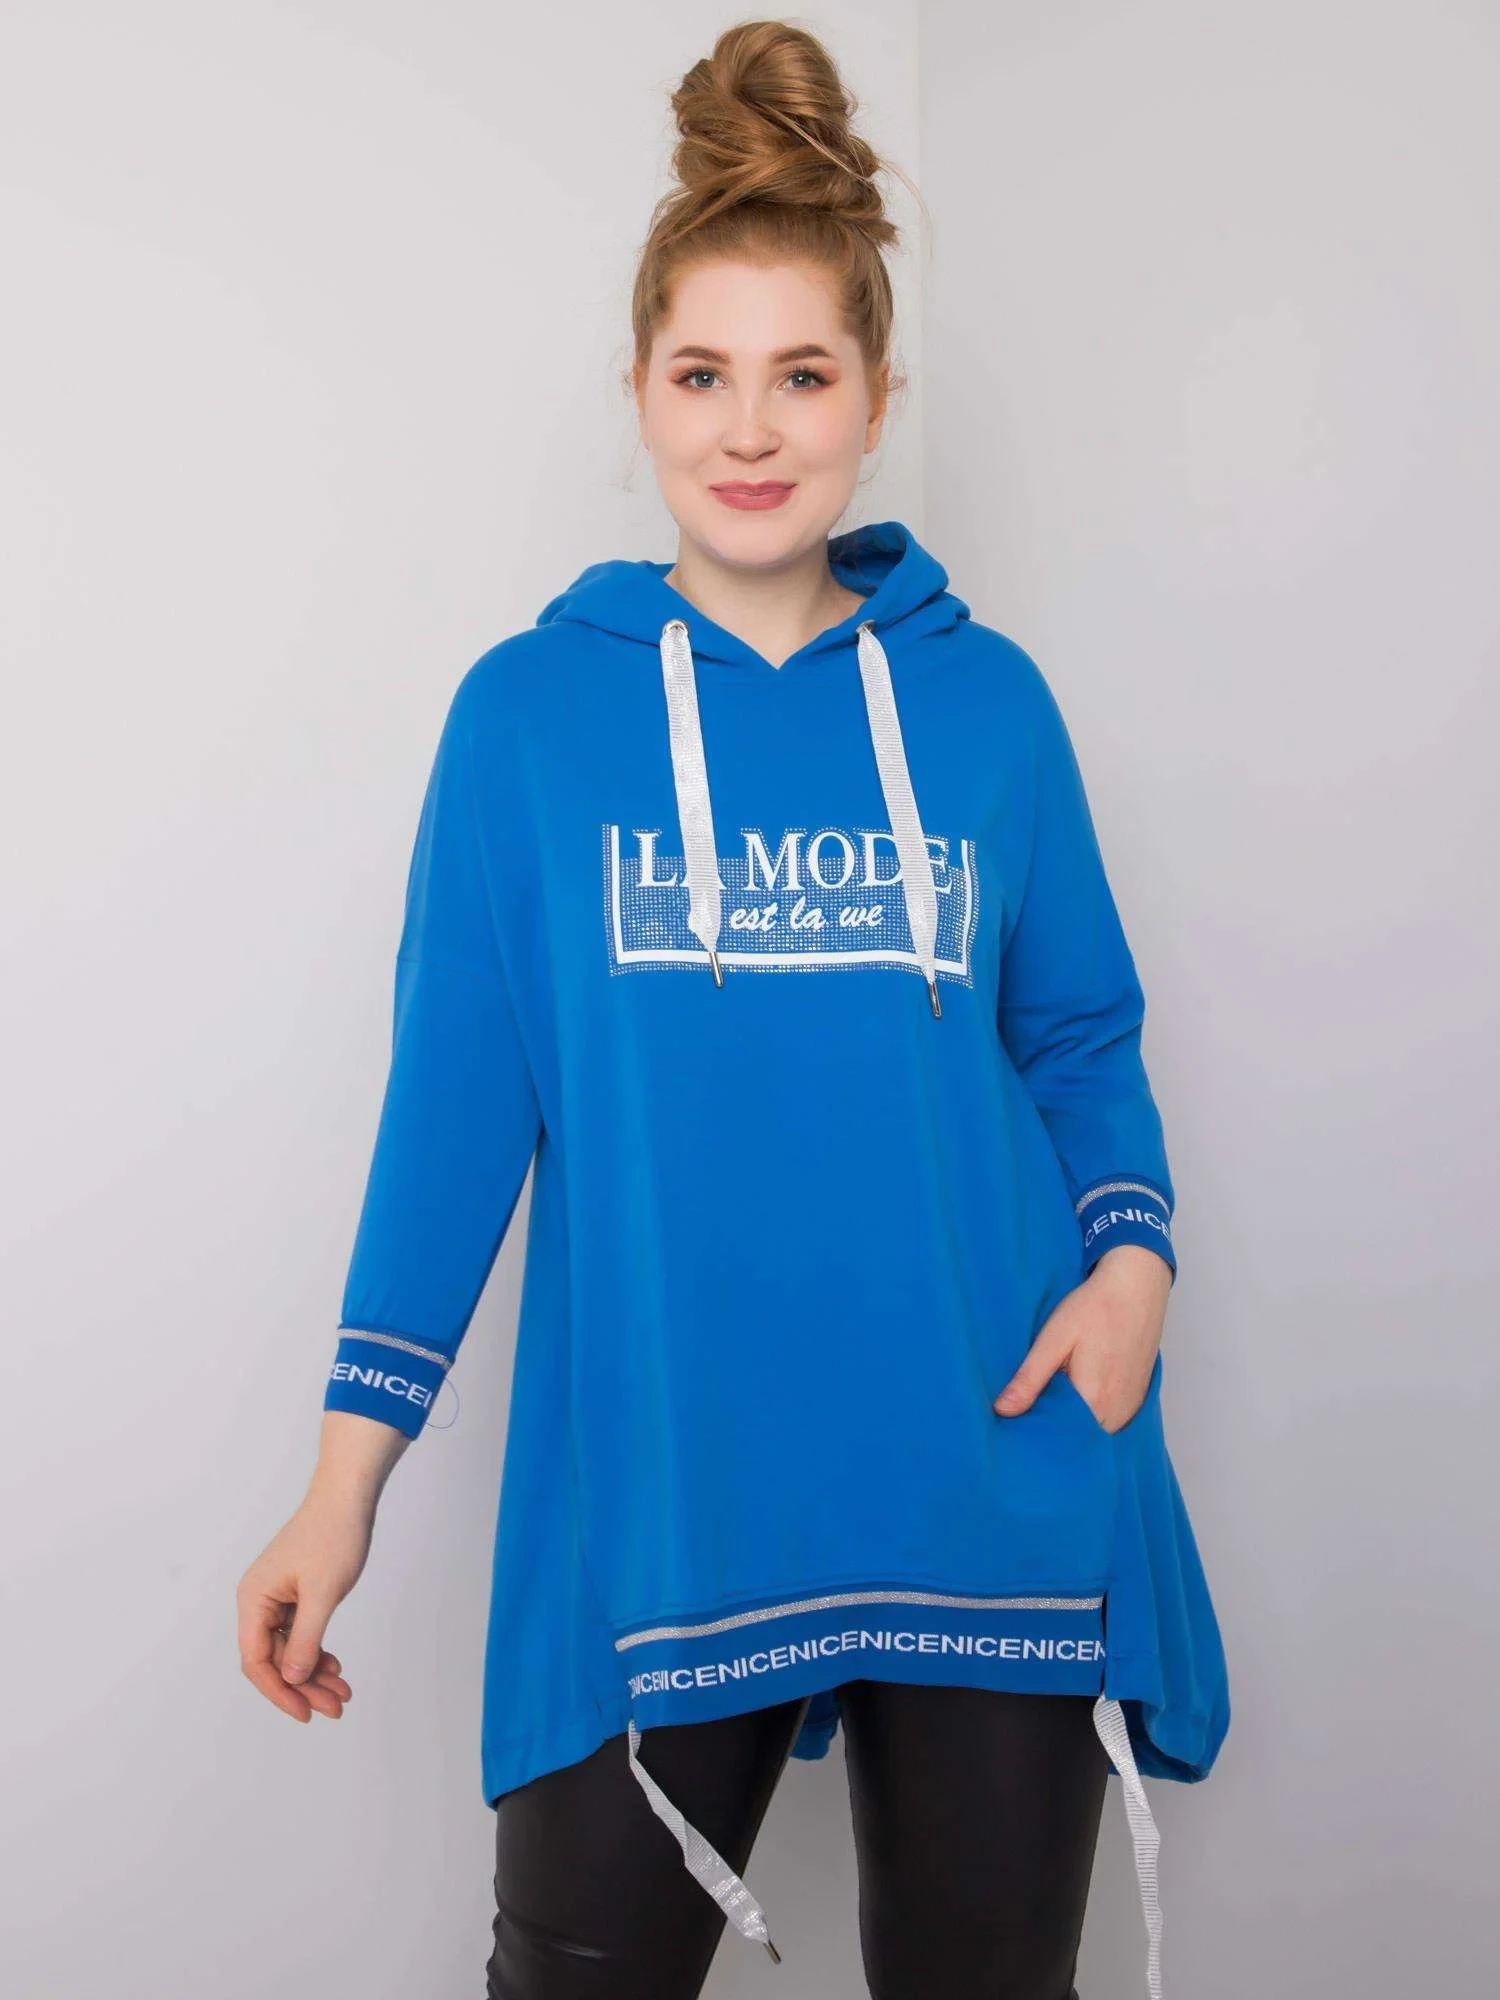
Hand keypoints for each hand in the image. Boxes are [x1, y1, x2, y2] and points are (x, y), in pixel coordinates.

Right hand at [236, 1484, 372, 1722]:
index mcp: (254, 1600)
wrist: (348, 1497)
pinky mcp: (295, 1593)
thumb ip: (306, 1640)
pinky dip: (317, 1651)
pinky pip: (300, 1633)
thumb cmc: (333, 1536)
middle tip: (336, 1708)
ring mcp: (277, 1598)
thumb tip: (290, 1679)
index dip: (279, 1691)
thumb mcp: (322, 1594)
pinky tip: (335, 1667)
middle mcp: (258, 1601)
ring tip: (342, 1693)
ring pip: (289, 1649)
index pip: (256, 1660)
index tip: (306, 1712)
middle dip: (303, 1686)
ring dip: (313, 1673)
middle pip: (273, 1659)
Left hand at [991, 1245, 1170, 1432]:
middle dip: (1052, 1426)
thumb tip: (1002, 1411)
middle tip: (1030, 1404)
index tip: (1015, 1422)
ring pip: (1092, 1430)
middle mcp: (1115, 1413)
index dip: (1034, 1431)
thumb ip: (1029, 1379)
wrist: (1136, 1287)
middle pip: (1076, 1437)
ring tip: (1050, 1396)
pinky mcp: (1135, 1400)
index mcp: (1093, 1401)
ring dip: (1072, 1420)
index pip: (1056, 1437)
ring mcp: (1128, 1409)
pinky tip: (1076, 1391)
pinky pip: (1107, 1420)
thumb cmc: (1095, 1308)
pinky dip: (1090, 1413)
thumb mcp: (1054, 1339)